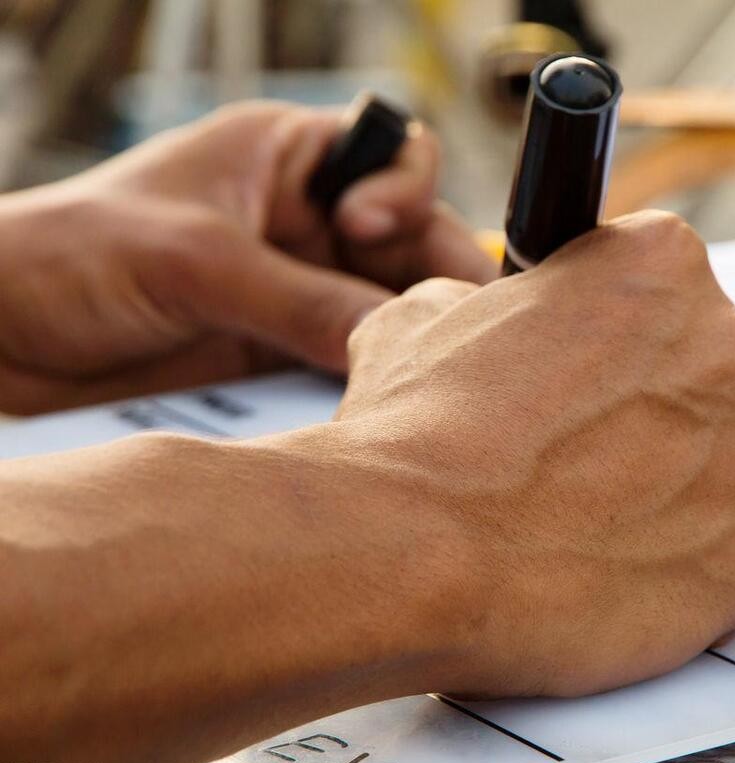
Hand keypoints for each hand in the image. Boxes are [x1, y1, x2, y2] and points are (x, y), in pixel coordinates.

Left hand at [0, 101, 494, 414]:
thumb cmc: (67, 255)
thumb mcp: (195, 260)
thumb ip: (302, 300)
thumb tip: (398, 339)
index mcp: (288, 160)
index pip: (394, 159)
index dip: (406, 193)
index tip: (368, 230)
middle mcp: (306, 223)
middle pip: (410, 246)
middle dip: (429, 283)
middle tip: (439, 330)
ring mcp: (298, 293)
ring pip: (390, 312)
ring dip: (405, 340)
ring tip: (414, 374)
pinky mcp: (282, 356)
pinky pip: (351, 366)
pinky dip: (370, 384)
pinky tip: (375, 402)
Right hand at [335, 210, 734, 697]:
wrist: (418, 556)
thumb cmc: (418, 438)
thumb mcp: (431, 315)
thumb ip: (500, 303)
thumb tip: (503, 322)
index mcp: (664, 263)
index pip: (663, 286)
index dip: (614, 339)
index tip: (587, 377)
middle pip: (713, 374)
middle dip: (659, 411)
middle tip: (586, 459)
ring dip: (685, 487)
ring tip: (596, 526)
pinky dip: (700, 564)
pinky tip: (627, 572)